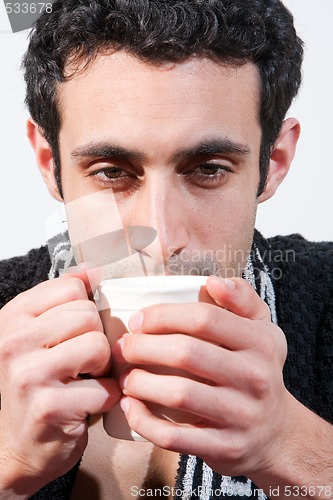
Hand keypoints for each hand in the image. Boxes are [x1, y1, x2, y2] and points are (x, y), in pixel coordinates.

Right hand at [0, 268, 120, 496]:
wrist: (18, 445)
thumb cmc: (36, 385)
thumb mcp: (40, 334)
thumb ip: (63, 299)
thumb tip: (92, 270)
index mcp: (13, 317)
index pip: (72, 287)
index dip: (85, 309)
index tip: (75, 332)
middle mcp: (14, 341)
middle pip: (88, 314)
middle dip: (95, 339)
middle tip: (81, 362)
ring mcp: (28, 374)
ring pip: (98, 346)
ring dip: (102, 368)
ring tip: (85, 380)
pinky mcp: (49, 406)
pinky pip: (105, 387)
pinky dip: (106, 398)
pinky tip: (86, 404)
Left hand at [115, 276, 292, 477]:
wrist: (276, 433)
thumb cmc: (257, 371)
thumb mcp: (263, 330)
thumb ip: (242, 299)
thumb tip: (214, 281)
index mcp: (259, 342)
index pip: (204, 318)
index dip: (163, 315)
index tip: (138, 320)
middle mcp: (254, 377)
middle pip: (186, 353)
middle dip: (143, 346)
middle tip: (123, 347)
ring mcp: (240, 415)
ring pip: (179, 393)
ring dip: (140, 383)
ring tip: (125, 376)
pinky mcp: (224, 447)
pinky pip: (175, 436)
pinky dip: (145, 422)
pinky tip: (131, 408)